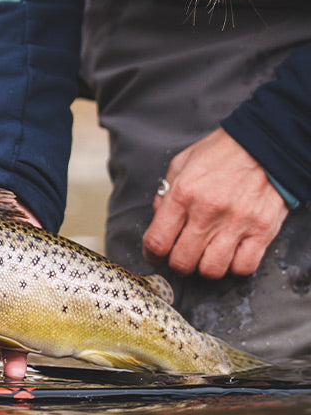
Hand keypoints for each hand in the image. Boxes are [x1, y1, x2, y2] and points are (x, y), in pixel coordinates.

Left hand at [143, 129, 288, 278]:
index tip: (155, 257)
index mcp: (183, 194)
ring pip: (212, 269)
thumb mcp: (181, 164)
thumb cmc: (220, 153)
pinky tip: (230, 253)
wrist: (263, 144)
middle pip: (182, 261)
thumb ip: (165, 193)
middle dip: (176, 263)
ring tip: (205, 255)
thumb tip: (157, 219)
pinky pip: (243, 267)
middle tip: (180, 256)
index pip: (157, 241)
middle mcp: (207, 212)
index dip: (152, 255)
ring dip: (204, 267)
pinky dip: (234, 266)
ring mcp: (236, 223)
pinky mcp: (262, 231)